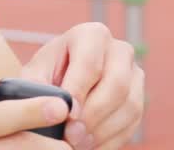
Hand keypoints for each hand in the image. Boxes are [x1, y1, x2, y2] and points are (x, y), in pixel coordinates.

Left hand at [21, 23, 143, 149]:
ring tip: (77, 143)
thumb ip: (36, 87)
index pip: (90, 62)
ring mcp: (134, 74)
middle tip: (72, 136)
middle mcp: (118, 50)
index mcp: (91, 35)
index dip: (79, 90)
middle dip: (93, 114)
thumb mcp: (34, 76)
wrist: (61, 85)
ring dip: (103, 130)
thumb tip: (52, 107)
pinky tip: (90, 145)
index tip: (66, 115)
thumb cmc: (46, 77)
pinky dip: (112, 139)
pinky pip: (133, 122)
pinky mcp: (139, 98)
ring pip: (130, 105)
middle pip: (117, 84)